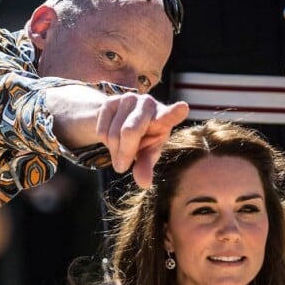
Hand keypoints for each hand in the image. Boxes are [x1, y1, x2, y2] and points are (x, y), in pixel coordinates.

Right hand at [47, 86, 188, 186]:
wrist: (121, 121)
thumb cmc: (143, 139)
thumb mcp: (148, 153)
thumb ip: (146, 166)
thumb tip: (144, 184)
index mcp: (164, 117)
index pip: (169, 115)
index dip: (175, 112)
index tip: (183, 108)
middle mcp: (148, 103)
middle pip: (129, 132)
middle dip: (124, 153)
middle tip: (121, 168)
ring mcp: (128, 99)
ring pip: (113, 133)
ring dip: (114, 151)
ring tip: (119, 154)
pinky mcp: (110, 101)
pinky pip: (102, 130)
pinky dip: (104, 143)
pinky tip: (112, 141)